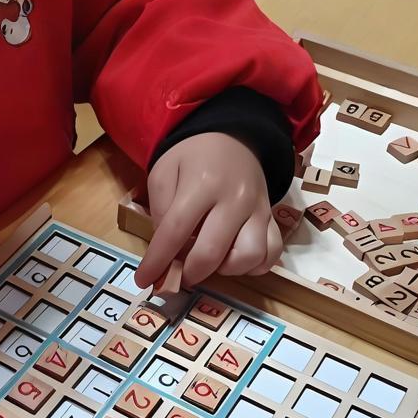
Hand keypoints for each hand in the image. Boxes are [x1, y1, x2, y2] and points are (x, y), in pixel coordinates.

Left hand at [134, 133, 282, 289]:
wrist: (233, 136)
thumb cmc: (193, 157)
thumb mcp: (163, 171)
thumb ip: (161, 209)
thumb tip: (168, 250)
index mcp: (202, 183)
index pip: (176, 231)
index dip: (158, 262)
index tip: (145, 280)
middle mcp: (235, 198)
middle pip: (212, 252)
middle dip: (190, 273)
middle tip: (179, 274)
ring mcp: (259, 209)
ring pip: (249, 257)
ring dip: (225, 270)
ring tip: (211, 261)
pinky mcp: (273, 218)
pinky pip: (271, 254)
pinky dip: (254, 266)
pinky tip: (235, 259)